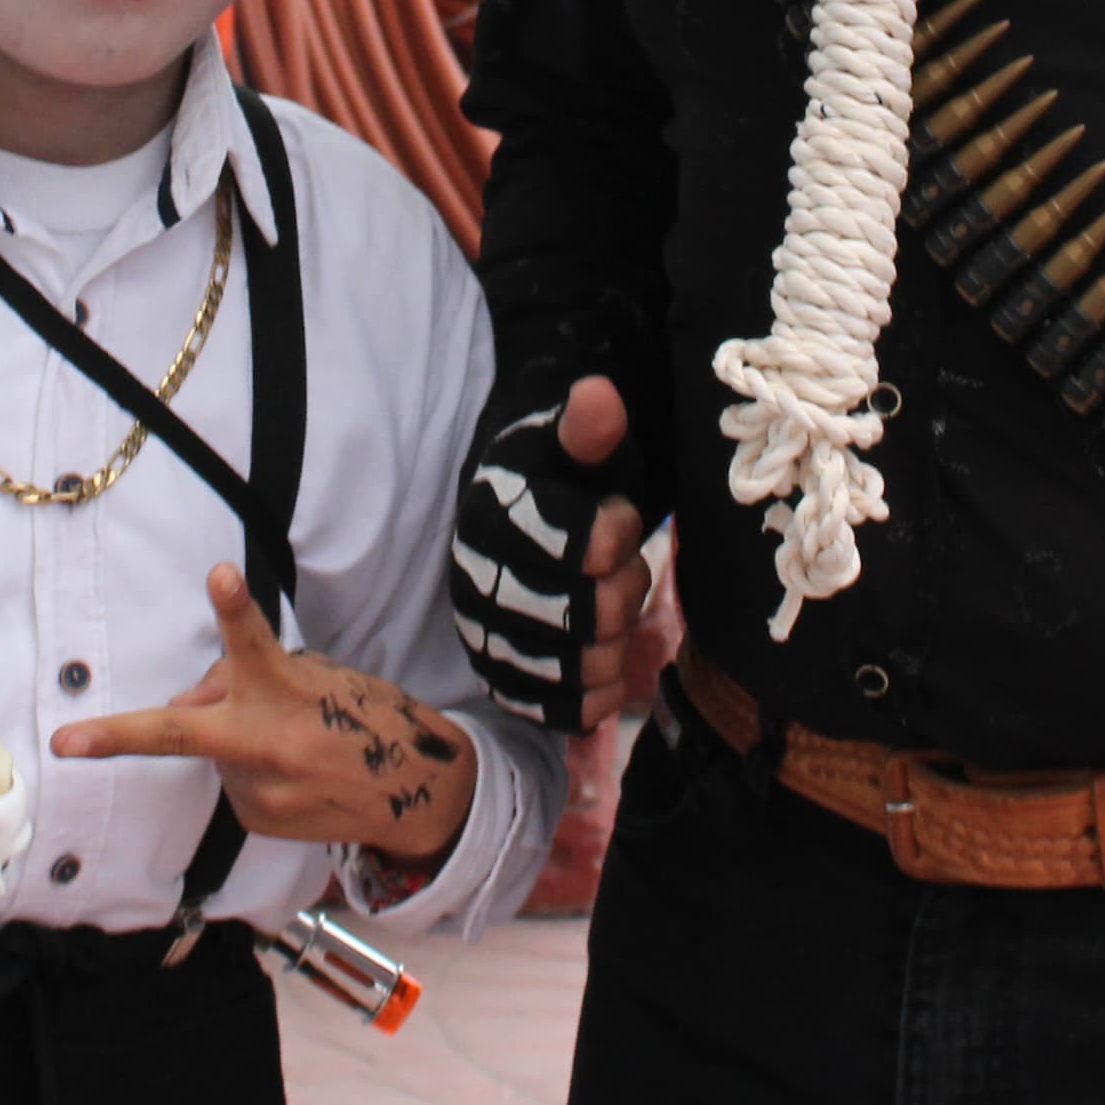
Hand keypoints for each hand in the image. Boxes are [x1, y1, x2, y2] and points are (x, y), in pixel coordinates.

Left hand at [51, 565, 480, 863]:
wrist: (419, 796)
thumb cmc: (369, 720)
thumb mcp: (321, 679)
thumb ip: (251, 680)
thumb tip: (190, 700)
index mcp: (288, 693)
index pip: (254, 643)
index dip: (234, 608)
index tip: (219, 574)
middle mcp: (267, 745)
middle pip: (182, 733)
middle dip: (117, 736)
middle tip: (64, 742)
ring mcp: (260, 790)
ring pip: (215, 749)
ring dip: (234, 736)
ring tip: (291, 740)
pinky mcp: (258, 820)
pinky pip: (234, 780)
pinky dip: (251, 768)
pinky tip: (292, 770)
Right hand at [450, 376, 651, 732]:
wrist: (529, 524)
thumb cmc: (563, 481)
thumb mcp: (577, 446)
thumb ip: (588, 428)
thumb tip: (598, 395)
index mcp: (493, 513)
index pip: (581, 543)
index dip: (617, 534)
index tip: (622, 519)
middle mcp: (476, 578)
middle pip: (577, 613)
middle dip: (621, 595)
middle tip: (628, 574)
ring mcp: (483, 635)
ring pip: (567, 665)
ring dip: (610, 648)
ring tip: (617, 621)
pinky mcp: (500, 679)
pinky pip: (548, 709)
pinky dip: (587, 699)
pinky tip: (604, 674)